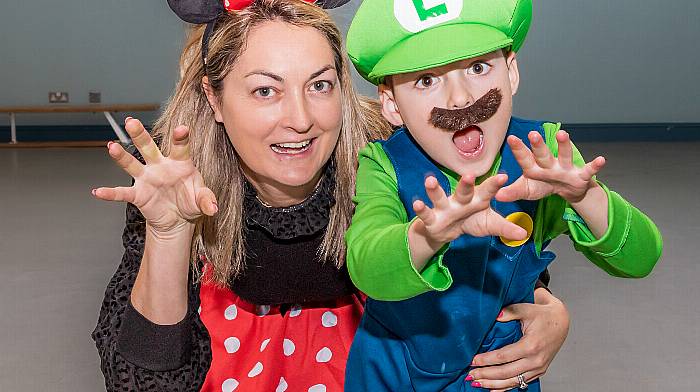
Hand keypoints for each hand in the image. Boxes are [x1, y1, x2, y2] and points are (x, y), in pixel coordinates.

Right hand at [92, 118, 217, 233]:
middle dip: (140, 135)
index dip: (180, 137)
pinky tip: (98, 192)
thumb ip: (207, 200)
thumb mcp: (202, 199)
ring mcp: (147, 178)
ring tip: (111, 147)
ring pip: (132, 164)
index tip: (182, 129)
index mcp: (179, 162)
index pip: (180, 146)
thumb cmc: (190, 202)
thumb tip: (213, 208)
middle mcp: (160, 166)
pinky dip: (110, 193)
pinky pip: (122, 193)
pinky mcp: (138, 194)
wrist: (178, 219)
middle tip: (132, 122)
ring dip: (121, 156)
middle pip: (148, 147)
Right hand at [412, 173, 526, 245]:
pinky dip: (421, 209)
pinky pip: (426, 213)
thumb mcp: (489, 225)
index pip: (487, 190)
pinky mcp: (432, 218)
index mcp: (476, 199)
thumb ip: (505, 227)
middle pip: (463, 191)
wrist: (447, 231)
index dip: (494, 184)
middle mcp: (460, 201)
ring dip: (434, 189)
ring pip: (439, 197)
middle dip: (465, 183)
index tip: (503, 177)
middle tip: (469, 175)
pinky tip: (416, 204)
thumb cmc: (471, 221)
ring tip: (430, 180)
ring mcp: (444, 208)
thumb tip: (524, 233)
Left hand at [467, 289, 569, 390]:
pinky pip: (520, 383)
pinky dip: (506, 388)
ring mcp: (538, 368)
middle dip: (486, 375)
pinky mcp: (539, 371)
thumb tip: (496, 315)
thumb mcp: (527, 309)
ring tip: (478, 383)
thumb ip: (510, 311)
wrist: (561, 322)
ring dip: (493, 385)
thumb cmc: (542, 315)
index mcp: (531, 346)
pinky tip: (493, 390)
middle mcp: (536, 360)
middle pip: (506, 373)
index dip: (486, 360)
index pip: (503, 356)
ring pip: (512, 381)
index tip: (472, 360)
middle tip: (471, 375)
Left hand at [496, 130, 605, 203]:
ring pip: (564, 155)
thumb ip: (513, 192)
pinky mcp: (580, 176)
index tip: (511, 138)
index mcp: (534, 167)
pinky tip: (601, 159)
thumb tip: (496, 196)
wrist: (567, 190)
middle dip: (538, 145)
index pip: (525, 157)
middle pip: (543, 154)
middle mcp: (549, 164)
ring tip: (563, 134)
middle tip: (533, 133)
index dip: (519, 148)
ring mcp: (565, 168)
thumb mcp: (527, 191)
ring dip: (564, 145)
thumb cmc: (543, 186)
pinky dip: (595, 166)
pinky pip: (588, 170)